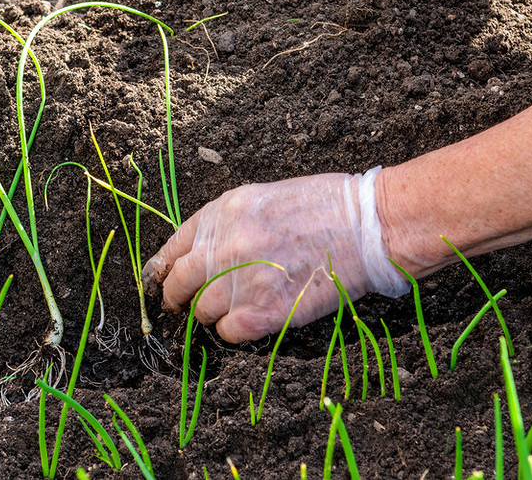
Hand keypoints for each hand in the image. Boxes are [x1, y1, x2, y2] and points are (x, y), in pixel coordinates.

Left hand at [142, 168, 408, 342]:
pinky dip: (237, 331)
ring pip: (202, 312)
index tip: (164, 281)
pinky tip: (256, 319)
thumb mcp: (262, 198)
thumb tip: (202, 254)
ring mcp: (242, 279)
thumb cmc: (324, 206)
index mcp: (221, 212)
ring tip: (238, 307)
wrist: (367, 225)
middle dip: (178, 298)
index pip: (172, 248)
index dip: (165, 269)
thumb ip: (227, 224)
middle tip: (184, 306)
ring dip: (215, 314)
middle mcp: (224, 245)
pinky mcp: (265, 311)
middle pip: (178, 284)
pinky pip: (229, 332)